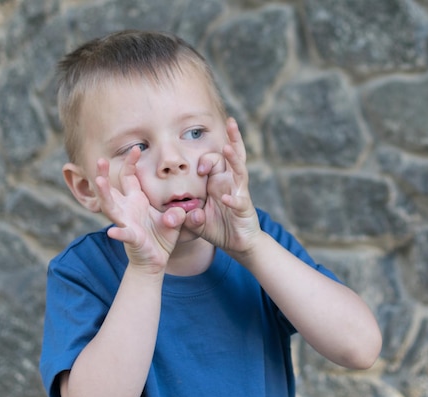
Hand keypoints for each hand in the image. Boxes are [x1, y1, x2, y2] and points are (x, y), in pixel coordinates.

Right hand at [94, 148, 185, 272]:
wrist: (155, 261)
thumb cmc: (161, 237)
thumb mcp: (174, 219)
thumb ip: (178, 211)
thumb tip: (182, 210)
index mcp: (135, 201)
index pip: (129, 177)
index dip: (131, 162)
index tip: (137, 148)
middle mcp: (126, 211)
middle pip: (110, 190)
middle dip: (103, 175)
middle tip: (100, 159)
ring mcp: (126, 224)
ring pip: (110, 208)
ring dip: (104, 194)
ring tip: (98, 181)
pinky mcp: (132, 240)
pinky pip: (125, 235)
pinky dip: (119, 234)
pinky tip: (112, 232)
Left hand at [184, 118, 260, 254]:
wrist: (239, 243)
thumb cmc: (218, 227)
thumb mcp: (196, 219)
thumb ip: (186, 215)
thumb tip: (183, 212)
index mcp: (218, 181)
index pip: (215, 160)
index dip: (206, 159)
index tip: (199, 170)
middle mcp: (230, 182)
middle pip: (234, 155)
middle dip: (233, 138)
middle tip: (231, 121)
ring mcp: (239, 193)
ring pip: (240, 170)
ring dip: (234, 159)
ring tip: (229, 147)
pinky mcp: (245, 208)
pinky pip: (238, 201)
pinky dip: (232, 199)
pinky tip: (226, 198)